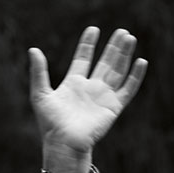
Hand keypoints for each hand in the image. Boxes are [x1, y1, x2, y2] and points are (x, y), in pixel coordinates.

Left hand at [28, 27, 147, 153]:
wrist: (64, 143)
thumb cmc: (50, 122)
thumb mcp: (40, 93)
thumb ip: (38, 72)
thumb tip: (33, 49)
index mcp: (73, 83)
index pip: (83, 58)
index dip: (88, 44)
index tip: (93, 29)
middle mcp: (90, 87)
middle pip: (105, 62)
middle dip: (113, 47)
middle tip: (122, 31)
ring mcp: (103, 96)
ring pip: (118, 71)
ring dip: (124, 55)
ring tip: (130, 38)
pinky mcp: (114, 106)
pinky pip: (128, 88)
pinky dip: (135, 76)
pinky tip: (141, 61)